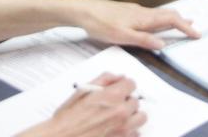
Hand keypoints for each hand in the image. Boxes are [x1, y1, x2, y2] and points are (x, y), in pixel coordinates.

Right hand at [24, 74, 143, 136]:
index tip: (119, 89)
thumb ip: (104, 80)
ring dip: (131, 116)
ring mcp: (123, 129)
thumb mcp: (82, 91)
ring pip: (140, 118)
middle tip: (114, 105)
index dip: (124, 86)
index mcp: (113, 97)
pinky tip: (116, 130)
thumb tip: (117, 77)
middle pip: (136, 101)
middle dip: (126, 101)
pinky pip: (136, 134)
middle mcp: (121, 113)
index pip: (132, 84)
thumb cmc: (67, 120)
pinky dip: (129, 132)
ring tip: (118, 118)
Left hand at [75, 0, 198, 50]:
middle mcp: (142, 11)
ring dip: (172, 19)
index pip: (171, 20)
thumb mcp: (122, 36)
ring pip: (159, 14)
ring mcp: (135, 11)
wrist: (83, 10)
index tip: (196, 34)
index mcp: (144, 17)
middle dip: (182, 21)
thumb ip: (143, 40)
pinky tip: (155, 24)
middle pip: (168, 14)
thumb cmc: (101, 23)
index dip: (185, 27)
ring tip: (180, 24)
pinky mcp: (128, 12)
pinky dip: (160, 19)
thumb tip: (163, 44)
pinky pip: (150, 14)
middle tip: (193, 28)